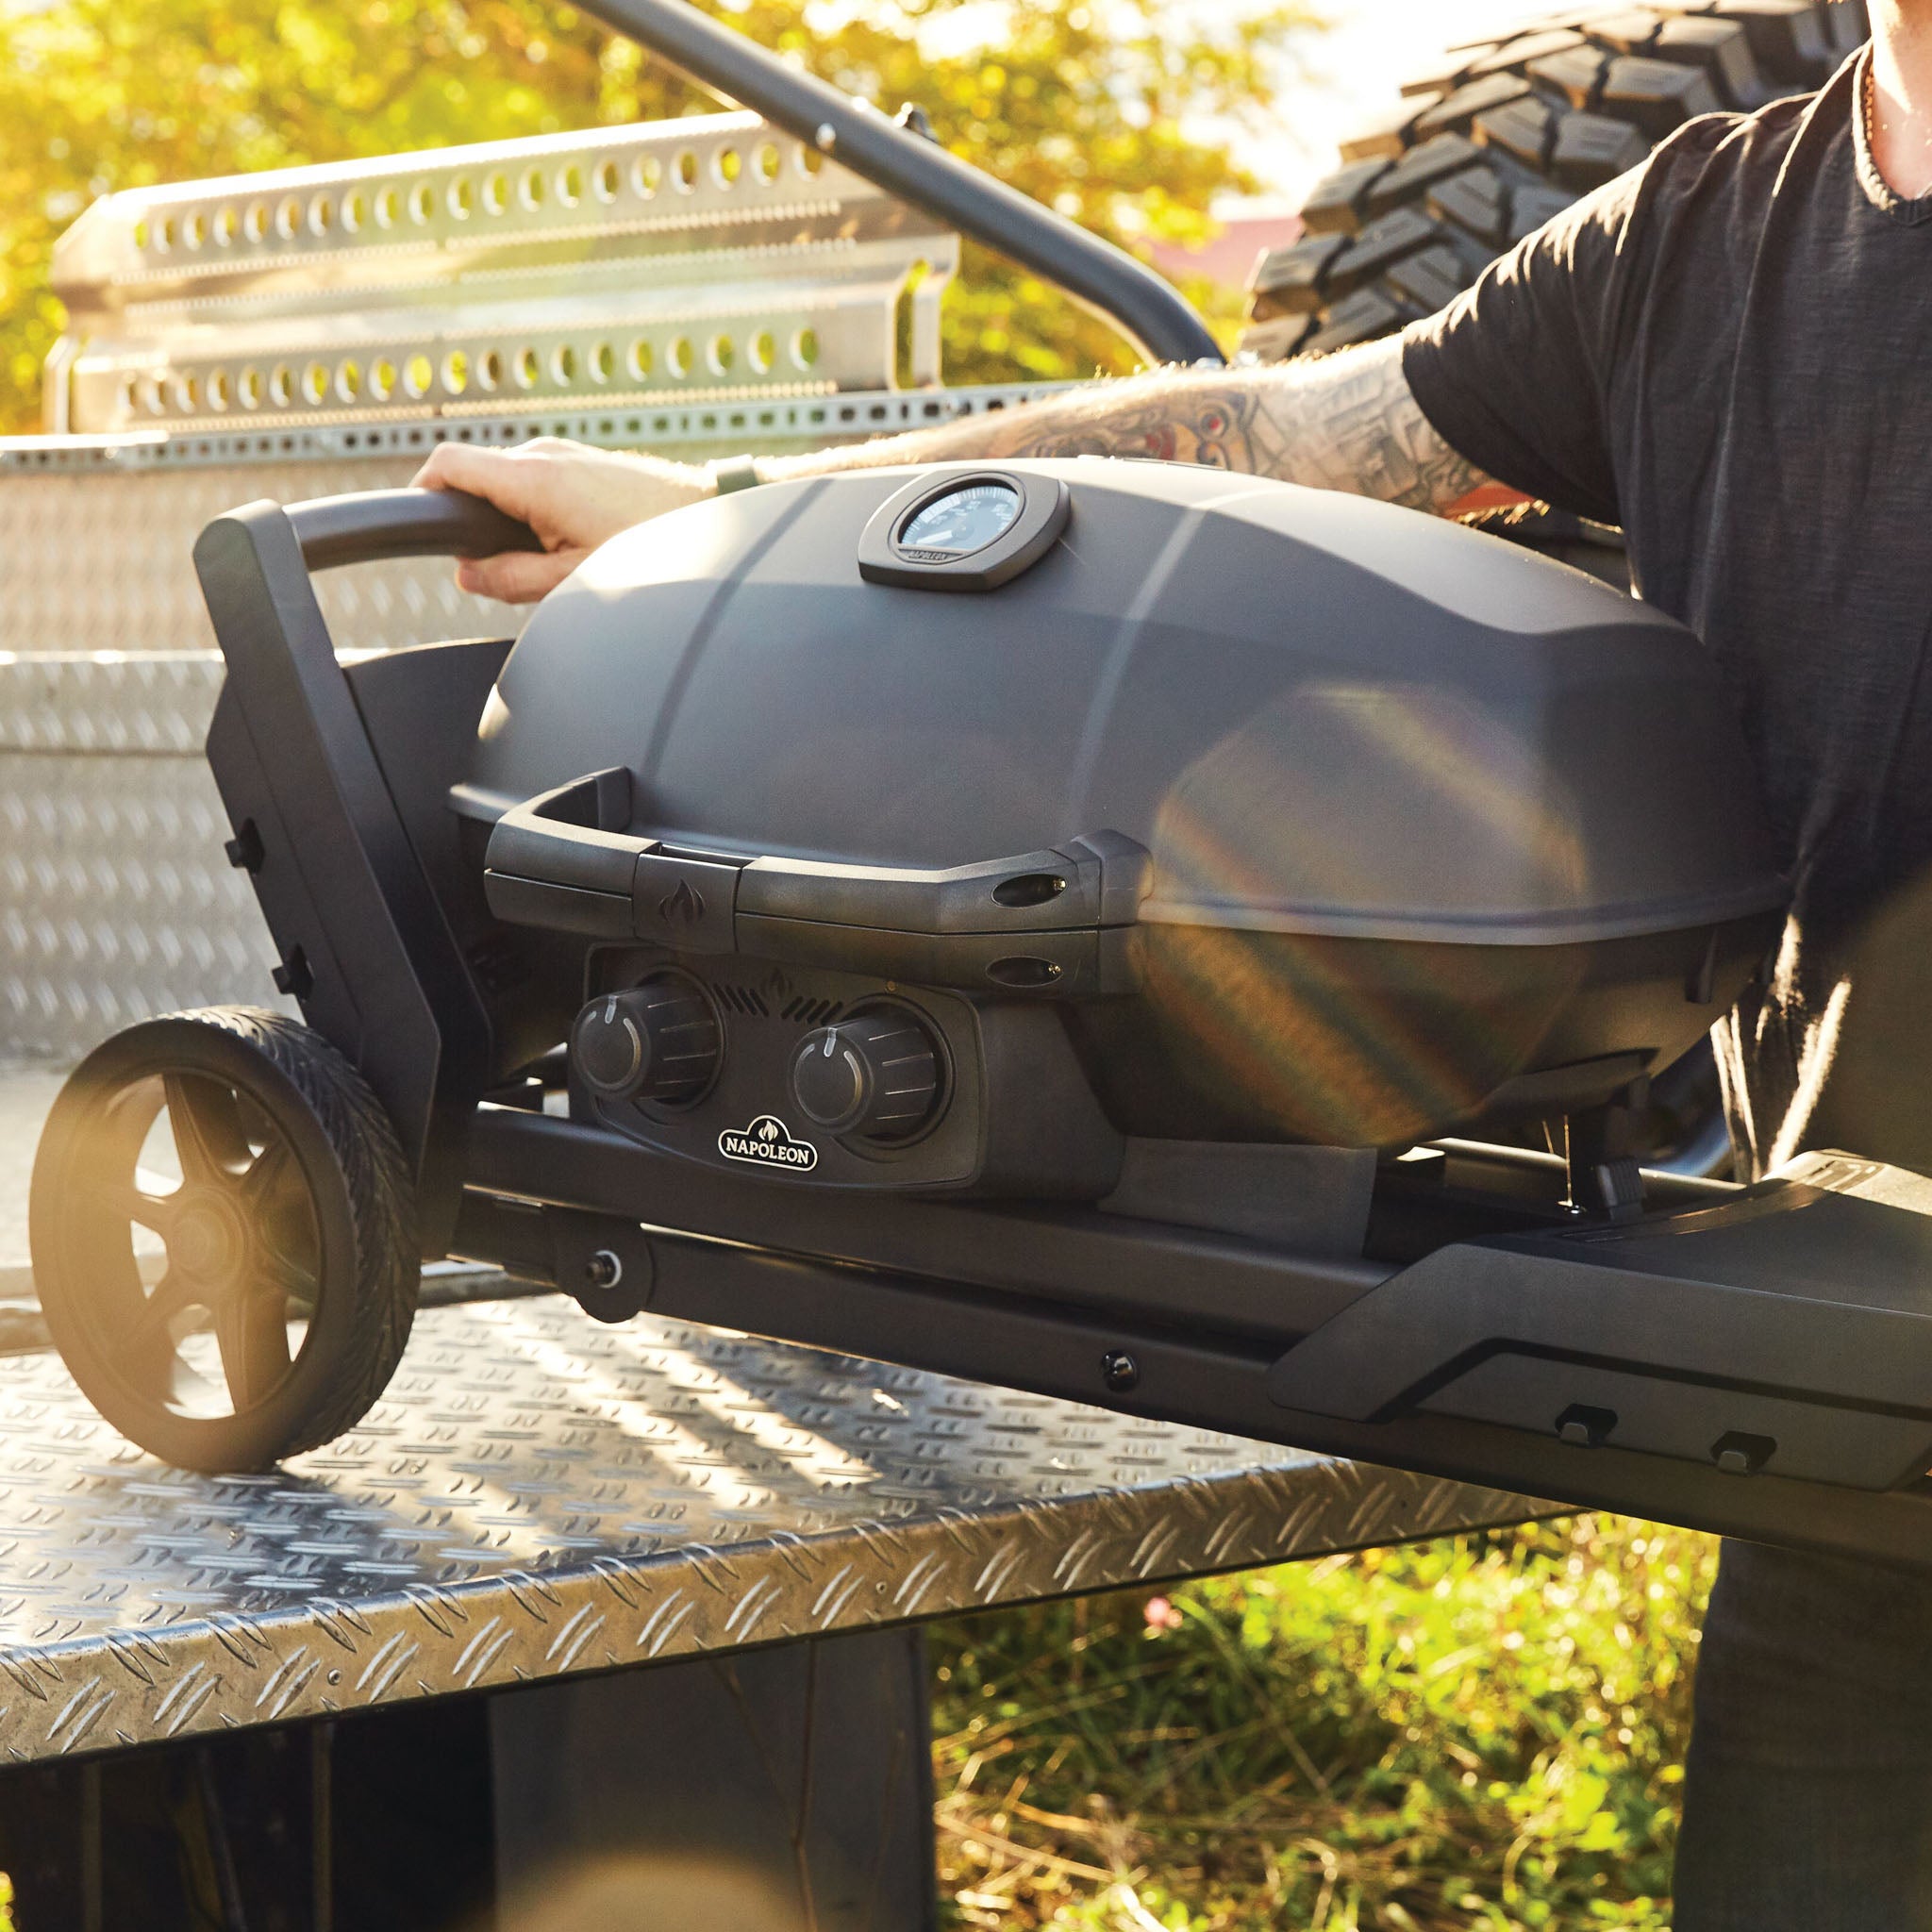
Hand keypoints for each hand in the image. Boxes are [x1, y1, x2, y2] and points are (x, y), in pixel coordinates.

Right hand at [412, 437, 714, 601]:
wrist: (712, 515)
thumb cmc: (651, 549)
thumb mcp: (572, 580)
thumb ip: (511, 579)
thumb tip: (467, 576)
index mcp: (532, 479)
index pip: (447, 465)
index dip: (422, 493)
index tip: (419, 526)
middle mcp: (543, 455)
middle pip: (475, 478)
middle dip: (474, 523)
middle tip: (501, 568)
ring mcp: (564, 453)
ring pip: (507, 484)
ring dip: (508, 521)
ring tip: (547, 560)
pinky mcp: (582, 460)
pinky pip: (536, 484)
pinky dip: (535, 513)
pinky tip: (569, 546)